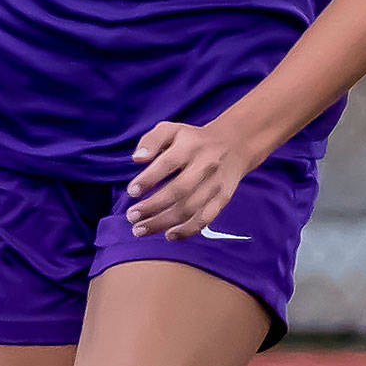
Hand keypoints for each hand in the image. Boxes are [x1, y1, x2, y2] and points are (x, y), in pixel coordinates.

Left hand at [125, 117, 251, 240]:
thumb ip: (151, 140)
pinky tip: (168, 235)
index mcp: (190, 145)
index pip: (167, 163)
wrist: (234, 144)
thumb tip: (136, 159)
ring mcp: (216, 183)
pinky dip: (187, 230)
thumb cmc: (192, 139)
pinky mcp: (223, 198)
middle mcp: (206, 164)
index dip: (148, 179)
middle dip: (152, 206)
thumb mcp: (172, 130)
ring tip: (140, 229)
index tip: (131, 192)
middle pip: (179, 190)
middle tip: (131, 216)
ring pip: (190, 208)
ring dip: (163, 222)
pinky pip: (205, 218)